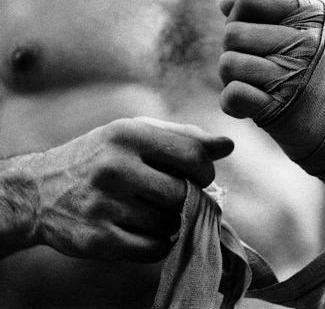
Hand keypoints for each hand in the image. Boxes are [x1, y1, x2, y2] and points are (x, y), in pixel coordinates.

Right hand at [5, 117, 232, 261]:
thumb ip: (184, 137)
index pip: (194, 154)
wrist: (39, 190)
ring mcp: (104, 204)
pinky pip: (153, 248)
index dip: (206, 170)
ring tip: (149, 209)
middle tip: (174, 195)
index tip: (198, 176)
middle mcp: (115, 167)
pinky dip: (157, 242)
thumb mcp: (136, 133)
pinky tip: (141, 228)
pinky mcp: (97, 239)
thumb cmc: (101, 156)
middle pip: (184, 193)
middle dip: (189, 198)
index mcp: (128, 134)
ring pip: (169, 223)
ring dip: (170, 221)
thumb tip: (228, 145)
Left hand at [218, 0, 324, 188]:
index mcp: (314, 15)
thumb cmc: (324, 81)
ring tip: (255, 87)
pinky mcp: (281, 109)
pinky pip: (232, 93)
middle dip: (235, 52)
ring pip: (227, 63)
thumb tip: (223, 4)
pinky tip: (249, 108)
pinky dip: (232, 103)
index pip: (247, 0)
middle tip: (254, 70)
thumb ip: (266, 15)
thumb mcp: (311, 37)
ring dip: (232, 79)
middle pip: (232, 34)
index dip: (238, 20)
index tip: (254, 40)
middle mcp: (307, 41)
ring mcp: (294, 75)